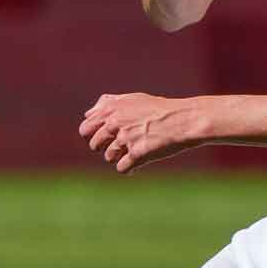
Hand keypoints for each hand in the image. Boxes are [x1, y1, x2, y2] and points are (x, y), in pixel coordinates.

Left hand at [79, 92, 201, 173]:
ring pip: (108, 157)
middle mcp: (115, 122)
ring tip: (136, 148)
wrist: (182, 119)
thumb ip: (108, 104)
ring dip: (120, 156)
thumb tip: (88, 114)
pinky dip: (130, 167)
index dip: (93, 135)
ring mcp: (125, 138)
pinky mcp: (136, 153)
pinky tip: (140, 160)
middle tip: (121, 144)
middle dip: (104, 147)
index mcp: (111, 108)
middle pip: (94, 145)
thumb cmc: (158, 109)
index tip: (106, 136)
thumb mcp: (132, 99)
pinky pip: (122, 168)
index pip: (85, 128)